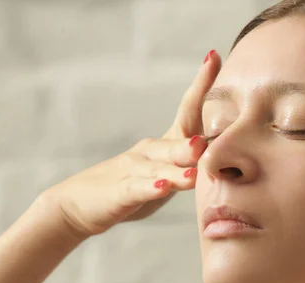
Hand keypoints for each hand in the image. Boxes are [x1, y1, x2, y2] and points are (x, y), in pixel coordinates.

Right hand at [39, 50, 221, 239]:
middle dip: (195, 135)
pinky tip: (162, 187)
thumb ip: (190, 165)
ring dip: (179, 161)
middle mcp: (149, 152)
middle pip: (175, 140)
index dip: (200, 85)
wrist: (79, 204)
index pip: (186, 111)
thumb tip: (225, 153)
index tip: (214, 56)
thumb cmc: (131, 188)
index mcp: (164, 145)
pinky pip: (138, 189)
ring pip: (160, 165)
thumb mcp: (165, 176)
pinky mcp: (121, 193)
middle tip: (218, 125)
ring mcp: (133, 171)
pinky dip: (151, 188)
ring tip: (197, 156)